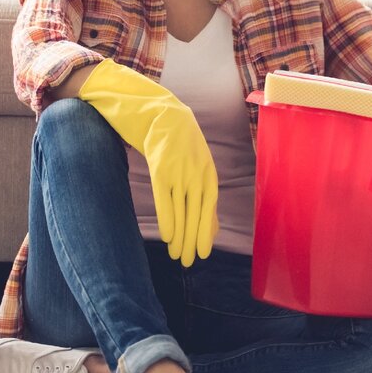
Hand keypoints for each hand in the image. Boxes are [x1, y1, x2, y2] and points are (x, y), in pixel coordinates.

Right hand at [78, 58, 218, 266]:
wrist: (160, 110)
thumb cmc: (178, 142)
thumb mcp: (196, 166)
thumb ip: (202, 193)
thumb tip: (211, 225)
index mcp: (208, 173)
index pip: (210, 208)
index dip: (206, 232)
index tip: (202, 253)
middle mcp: (197, 173)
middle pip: (197, 213)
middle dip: (194, 239)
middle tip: (189, 262)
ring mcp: (180, 170)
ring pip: (183, 209)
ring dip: (181, 235)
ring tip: (178, 256)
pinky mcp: (161, 166)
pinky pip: (165, 197)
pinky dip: (168, 218)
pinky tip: (167, 237)